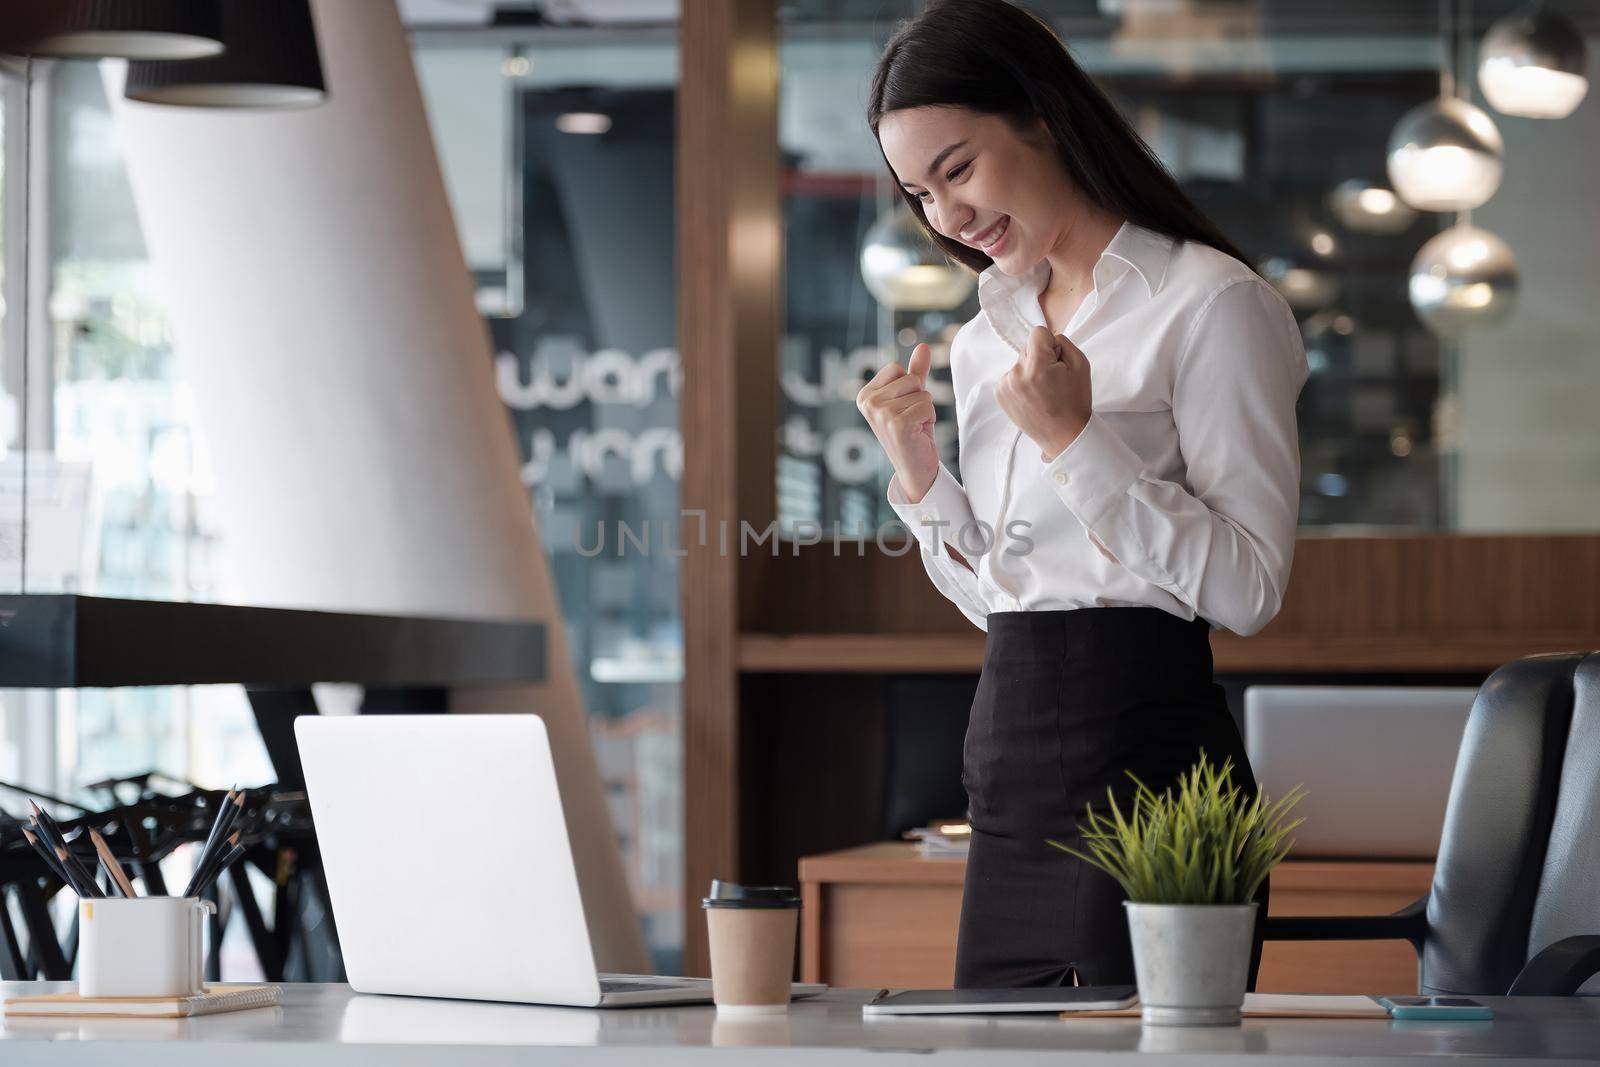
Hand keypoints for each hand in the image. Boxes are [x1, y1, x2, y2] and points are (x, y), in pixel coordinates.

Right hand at [857, 342, 938, 501]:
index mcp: (865, 395)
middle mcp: (868, 403)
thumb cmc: (913, 432)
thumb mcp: (912, 398)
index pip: (896, 368)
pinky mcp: (898, 424)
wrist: (916, 468)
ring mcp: (881, 414)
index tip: (903, 409)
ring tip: (915, 427)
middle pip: (910, 379)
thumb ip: (916, 372)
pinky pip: (927, 405)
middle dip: (919, 398)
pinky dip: (929, 419)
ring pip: (922, 393)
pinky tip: (919, 433)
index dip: (909, 386)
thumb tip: (924, 346)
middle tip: (912, 420)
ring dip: (925, 410)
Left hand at [994, 325, 1091, 459]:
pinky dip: (1021, 382)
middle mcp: (1016, 374)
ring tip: (1042, 391)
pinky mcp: (1000, 394)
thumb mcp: (1080, 364)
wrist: (1063, 435)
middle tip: (1052, 380)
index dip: (1051, 345)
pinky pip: (1012, 376)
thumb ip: (1063, 343)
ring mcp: (1005, 385)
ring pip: (1020, 363)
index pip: (1037, 333)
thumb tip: (1047, 339)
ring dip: (1030, 371)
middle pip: (1027, 348)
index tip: (1057, 362)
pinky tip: (1032, 397)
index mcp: (1036, 366)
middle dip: (1040, 358)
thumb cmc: (1075, 401)